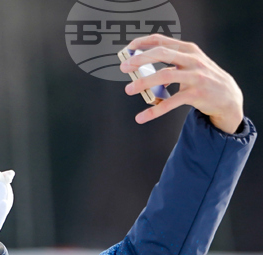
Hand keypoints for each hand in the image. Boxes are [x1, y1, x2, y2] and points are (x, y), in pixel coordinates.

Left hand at [121, 35, 244, 133]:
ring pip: (165, 75)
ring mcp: (195, 76)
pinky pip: (171, 102)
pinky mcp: (196, 94)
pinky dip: (154, 110)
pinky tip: (142, 117)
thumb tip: (140, 68)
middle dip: (140, 59)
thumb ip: (170, 62)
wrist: (227, 96)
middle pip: (162, 54)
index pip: (162, 41)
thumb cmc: (202, 78)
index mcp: (188, 50)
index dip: (143, 43)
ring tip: (129, 89)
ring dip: (144, 82)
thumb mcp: (190, 64)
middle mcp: (192, 60)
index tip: (128, 48)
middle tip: (124, 67)